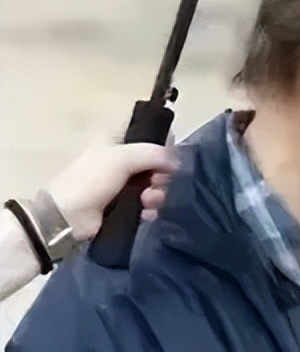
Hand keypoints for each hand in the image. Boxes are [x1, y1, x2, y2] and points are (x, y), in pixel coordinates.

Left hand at [47, 141, 176, 242]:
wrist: (70, 216)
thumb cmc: (91, 180)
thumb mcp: (121, 158)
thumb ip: (152, 153)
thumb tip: (177, 161)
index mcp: (116, 141)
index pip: (147, 135)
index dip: (162, 145)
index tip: (168, 158)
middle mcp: (122, 161)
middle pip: (156, 164)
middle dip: (162, 175)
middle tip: (157, 183)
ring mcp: (125, 184)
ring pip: (155, 186)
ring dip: (157, 194)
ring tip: (147, 202)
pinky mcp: (127, 206)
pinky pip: (150, 205)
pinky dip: (151, 209)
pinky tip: (146, 213)